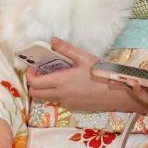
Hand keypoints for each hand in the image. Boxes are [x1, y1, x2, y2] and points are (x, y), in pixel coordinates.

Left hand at [27, 38, 147, 113]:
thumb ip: (66, 49)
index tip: (34, 66)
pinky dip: (57, 92)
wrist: (117, 93)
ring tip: (56, 76)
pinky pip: (58, 100)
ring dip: (45, 88)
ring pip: (46, 98)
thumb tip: (52, 40)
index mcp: (61, 81)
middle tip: (41, 72)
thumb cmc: (101, 74)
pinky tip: (69, 84)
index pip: (34, 83)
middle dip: (33, 83)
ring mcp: (67, 103)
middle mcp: (60, 95)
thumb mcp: (84, 57)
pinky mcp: (74, 107)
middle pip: (35, 94)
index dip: (29, 75)